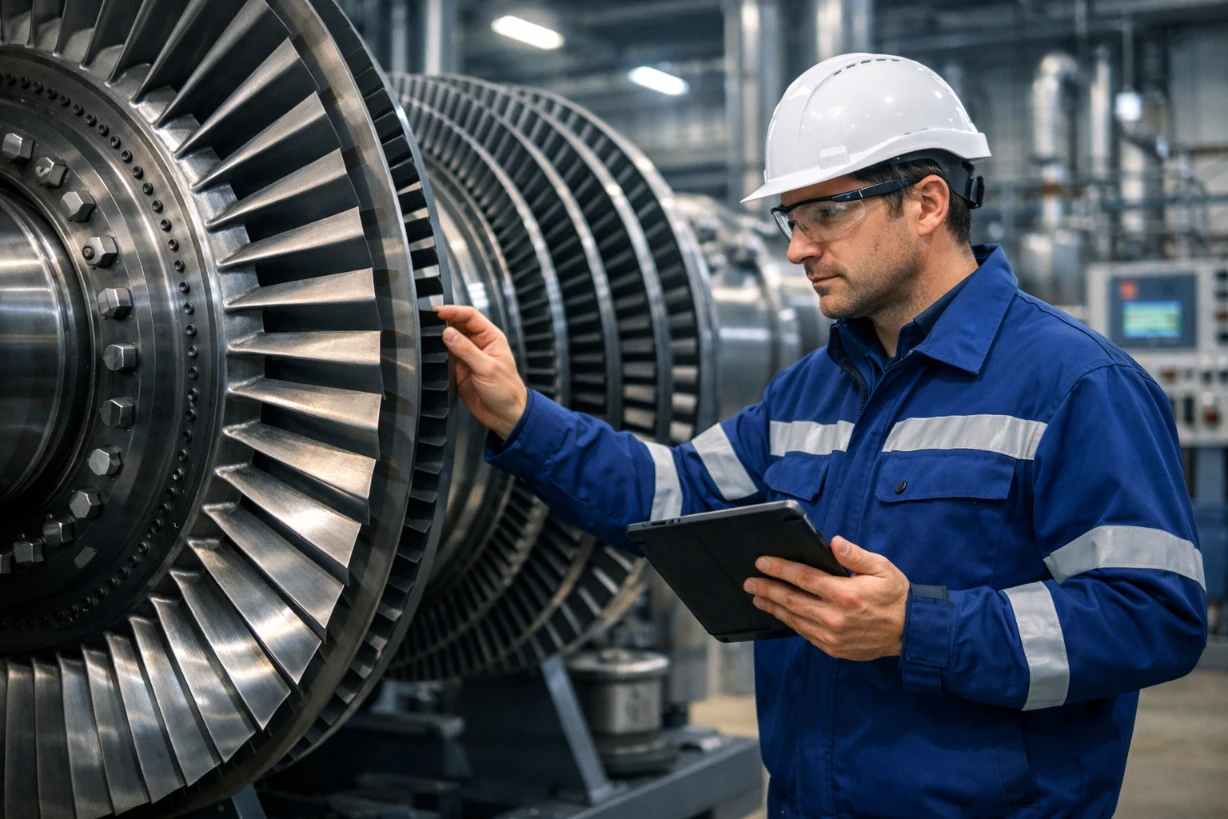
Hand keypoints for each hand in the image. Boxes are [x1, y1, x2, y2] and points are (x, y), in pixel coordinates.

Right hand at [434, 304, 528, 438]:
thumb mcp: (487, 368)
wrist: (504, 415)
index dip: (454, 311)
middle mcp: (478, 345)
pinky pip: (444, 359)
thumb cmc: (506, 390)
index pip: (470, 316)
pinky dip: (436, 356)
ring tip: (426, 338)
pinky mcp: (458, 370)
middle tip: (427, 323)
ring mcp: (467, 357)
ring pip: (448, 342)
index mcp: (490, 338)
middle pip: (457, 326)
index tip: (438, 311)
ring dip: (438, 340)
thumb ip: (466, 350)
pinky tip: (430, 356)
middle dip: (443, 323)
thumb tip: (448, 333)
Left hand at [743, 536, 909, 660]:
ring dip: (773, 607)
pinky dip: (789, 622)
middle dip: (767, 589)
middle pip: (791, 600)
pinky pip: (804, 633)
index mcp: (845, 593)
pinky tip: (780, 614)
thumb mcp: (882, 568)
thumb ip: (856, 555)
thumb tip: (834, 543)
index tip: (762, 563)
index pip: (803, 578)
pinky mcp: (833, 648)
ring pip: (794, 619)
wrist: (911, 632)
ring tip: (757, 597)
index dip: (779, 569)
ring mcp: (832, 635)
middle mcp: (834, 616)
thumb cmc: (896, 596)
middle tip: (749, 582)